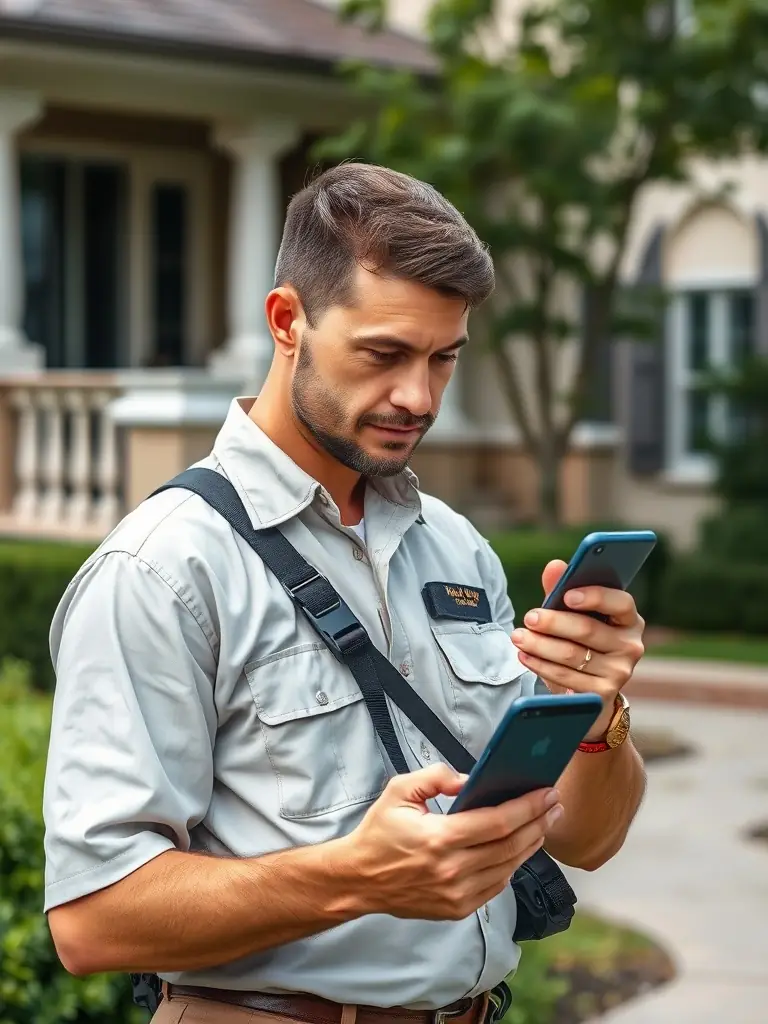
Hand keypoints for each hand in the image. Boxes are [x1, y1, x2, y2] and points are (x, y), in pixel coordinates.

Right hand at [342, 764, 562, 921]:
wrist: (359, 879)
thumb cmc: (379, 833)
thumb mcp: (399, 791)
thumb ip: (435, 777)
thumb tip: (468, 780)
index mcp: (439, 839)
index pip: (498, 822)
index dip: (527, 806)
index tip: (546, 792)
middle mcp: (452, 870)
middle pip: (511, 846)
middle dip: (538, 822)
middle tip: (555, 805)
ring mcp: (457, 894)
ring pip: (508, 868)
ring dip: (531, 844)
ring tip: (544, 823)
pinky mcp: (457, 909)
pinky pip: (496, 886)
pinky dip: (512, 866)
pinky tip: (520, 849)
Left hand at [510, 559, 644, 739]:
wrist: (588, 689)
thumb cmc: (580, 642)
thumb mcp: (572, 615)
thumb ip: (562, 589)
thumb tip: (554, 566)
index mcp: (628, 619)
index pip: (621, 603)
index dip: (595, 597)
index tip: (567, 595)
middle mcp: (630, 645)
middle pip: (589, 630)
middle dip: (554, 623)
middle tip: (529, 617)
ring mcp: (619, 672)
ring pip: (573, 655)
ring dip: (540, 645)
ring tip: (518, 637)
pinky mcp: (602, 693)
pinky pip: (566, 677)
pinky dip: (541, 666)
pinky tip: (525, 656)